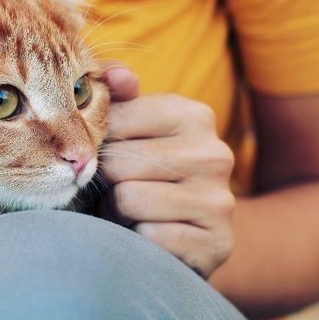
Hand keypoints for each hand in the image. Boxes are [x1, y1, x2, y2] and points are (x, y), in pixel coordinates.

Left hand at [98, 66, 234, 277]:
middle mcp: (215, 153)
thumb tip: (115, 75)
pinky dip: (137, 241)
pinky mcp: (216, 243)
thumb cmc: (144, 178)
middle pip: (119, 162)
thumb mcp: (130, 133)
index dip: (98, 145)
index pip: (114, 121)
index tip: (109, 156)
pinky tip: (148, 238)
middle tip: (118, 192)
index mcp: (194, 115)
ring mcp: (220, 200)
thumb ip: (116, 98)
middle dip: (106, 183)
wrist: (188, 240)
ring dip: (117, 213)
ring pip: (129, 199)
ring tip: (131, 214)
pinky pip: (148, 237)